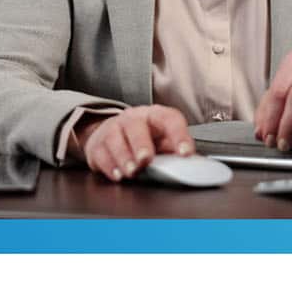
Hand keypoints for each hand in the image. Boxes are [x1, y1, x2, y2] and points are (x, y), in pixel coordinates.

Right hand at [77, 105, 193, 181]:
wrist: (111, 134)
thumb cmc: (144, 138)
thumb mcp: (162, 141)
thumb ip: (175, 152)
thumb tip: (194, 167)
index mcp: (156, 116)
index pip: (170, 119)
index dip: (179, 135)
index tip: (185, 153)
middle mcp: (133, 119)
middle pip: (136, 126)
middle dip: (141, 144)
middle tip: (146, 159)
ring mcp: (113, 129)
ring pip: (115, 138)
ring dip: (124, 157)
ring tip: (132, 171)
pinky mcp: (97, 144)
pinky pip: (101, 152)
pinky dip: (109, 166)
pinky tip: (117, 174)